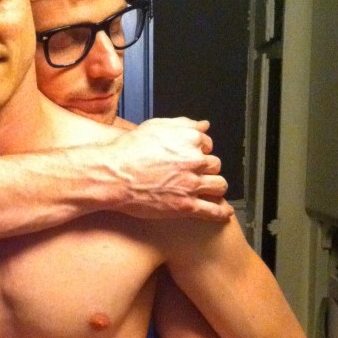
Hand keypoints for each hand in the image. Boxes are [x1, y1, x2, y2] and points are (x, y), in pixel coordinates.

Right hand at [114, 118, 232, 220]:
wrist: (114, 175)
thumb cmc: (128, 151)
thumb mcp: (155, 127)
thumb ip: (183, 124)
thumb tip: (203, 125)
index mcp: (189, 139)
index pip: (207, 145)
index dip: (201, 151)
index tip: (194, 157)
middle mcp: (194, 161)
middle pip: (215, 165)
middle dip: (207, 169)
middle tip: (197, 174)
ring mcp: (191, 184)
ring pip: (219, 185)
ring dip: (216, 187)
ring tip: (212, 190)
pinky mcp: (186, 205)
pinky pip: (212, 210)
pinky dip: (221, 212)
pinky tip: (223, 213)